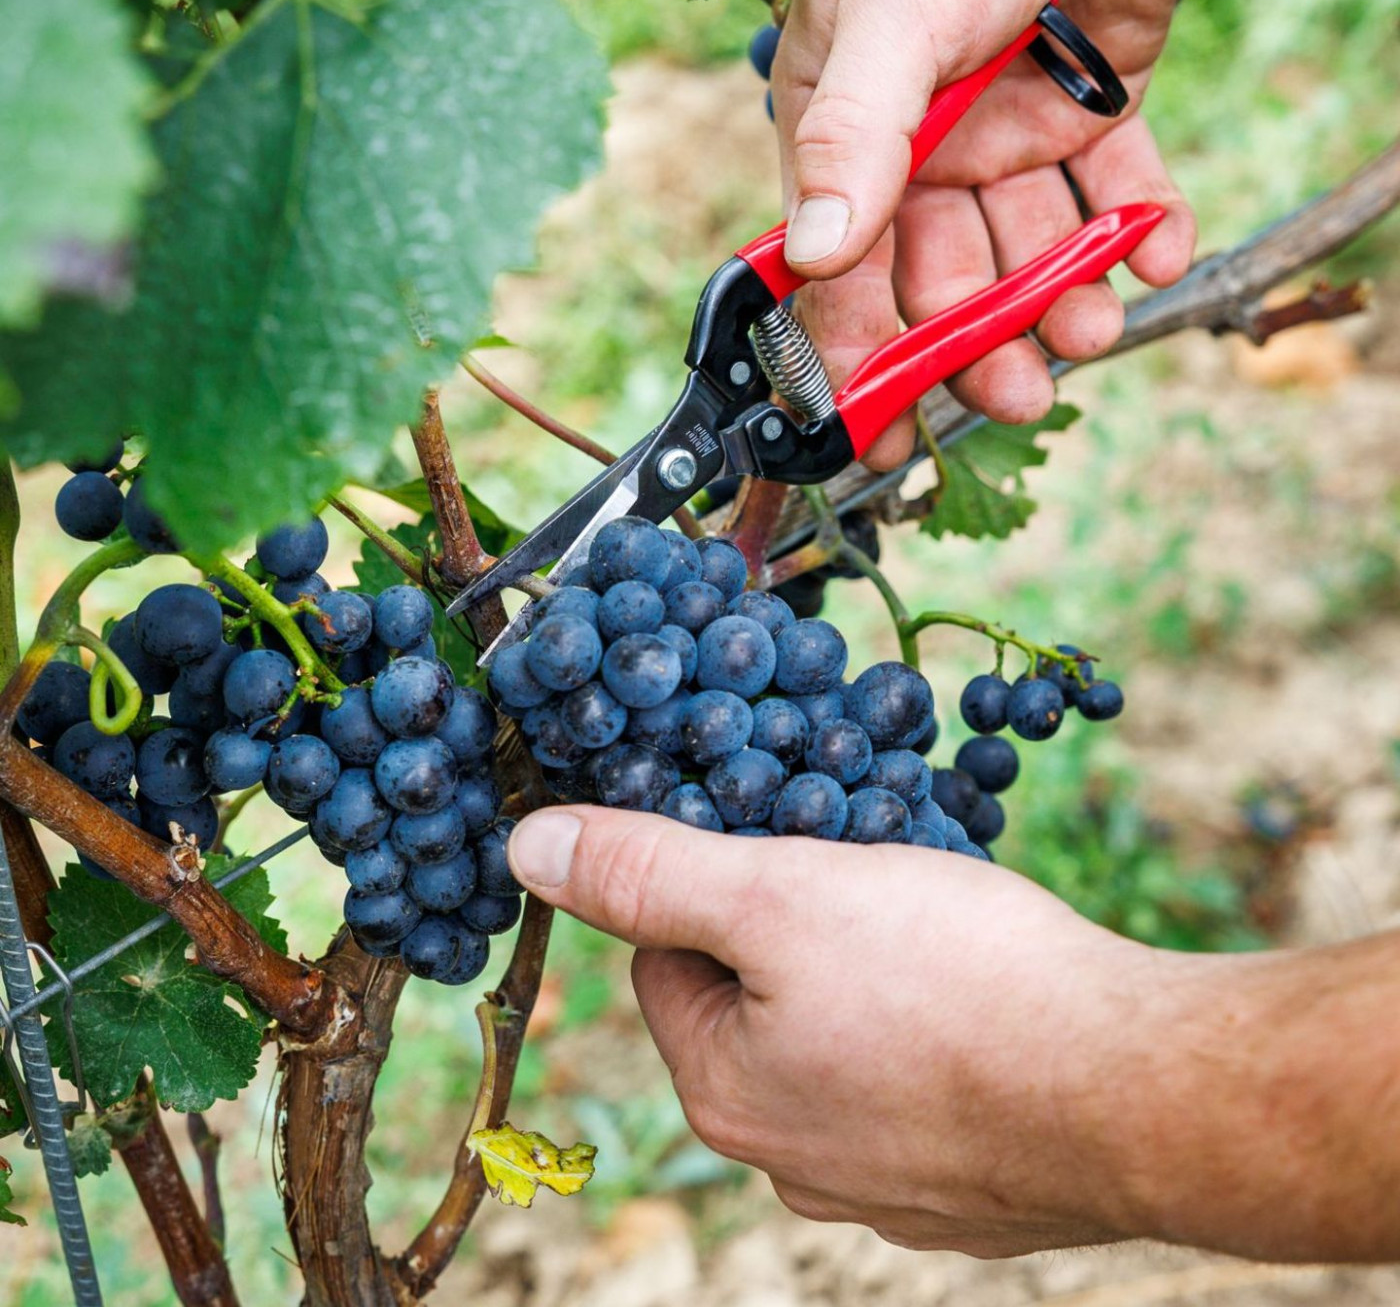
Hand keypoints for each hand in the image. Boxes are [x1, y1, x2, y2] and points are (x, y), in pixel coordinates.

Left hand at [507, 805, 1152, 1254]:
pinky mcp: (970, 1191)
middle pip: (753, 1002)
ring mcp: (886, 1187)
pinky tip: (986, 1000)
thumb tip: (527, 848)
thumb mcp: (779, 894)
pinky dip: (937, 1034)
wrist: (1144, 1093)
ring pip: (840, 1040)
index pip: (666, 958)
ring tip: (936, 931)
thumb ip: (649, 872)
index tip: (780, 839)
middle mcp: (789, 1160)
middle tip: (867, 875)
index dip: (716, 882)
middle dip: (795, 928)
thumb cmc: (956, 982)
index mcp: (725, 1090)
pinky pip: (920, 1084)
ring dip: (869, 978)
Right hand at [773, 0, 1201, 468]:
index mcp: (851, 137)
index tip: (882, 433)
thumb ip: (853, 135)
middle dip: (980, 339)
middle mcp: (925, 150)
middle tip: (1019, 391)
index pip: (842, 269)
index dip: (858, 353)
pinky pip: (1114, 188)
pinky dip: (1140, 224)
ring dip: (1063, 296)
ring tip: (1095, 328)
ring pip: (1031, 247)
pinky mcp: (1090, 110)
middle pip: (944, 278)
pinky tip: (1159, 250)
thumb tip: (811, 256)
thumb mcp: (892, 18)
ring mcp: (1008, 132)